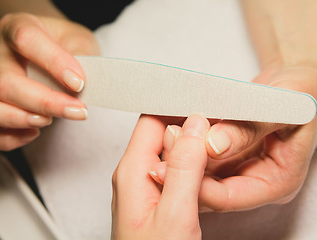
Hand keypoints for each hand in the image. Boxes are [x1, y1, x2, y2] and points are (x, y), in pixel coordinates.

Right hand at [0, 12, 99, 150]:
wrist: (56, 56)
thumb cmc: (67, 46)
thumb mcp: (81, 41)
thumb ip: (82, 55)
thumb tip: (78, 81)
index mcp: (18, 27)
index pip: (26, 39)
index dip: (53, 62)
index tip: (79, 83)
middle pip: (5, 82)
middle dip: (43, 103)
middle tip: (76, 111)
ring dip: (15, 120)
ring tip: (46, 121)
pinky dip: (6, 138)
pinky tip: (33, 132)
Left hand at [111, 115, 209, 239]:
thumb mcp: (174, 214)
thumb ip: (184, 167)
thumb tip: (195, 126)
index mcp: (133, 170)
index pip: (152, 119)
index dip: (180, 111)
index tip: (208, 113)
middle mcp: (136, 175)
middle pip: (164, 135)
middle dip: (192, 134)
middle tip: (217, 143)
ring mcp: (146, 188)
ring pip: (173, 155)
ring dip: (196, 154)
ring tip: (215, 164)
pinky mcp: (158, 201)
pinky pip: (177, 173)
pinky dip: (195, 172)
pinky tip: (208, 182)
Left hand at [151, 65, 316, 211]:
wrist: (293, 85)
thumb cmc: (299, 94)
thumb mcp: (284, 105)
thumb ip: (250, 127)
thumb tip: (213, 143)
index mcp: (277, 182)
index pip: (228, 197)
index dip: (198, 182)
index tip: (176, 161)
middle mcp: (252, 181)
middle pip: (208, 189)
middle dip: (184, 168)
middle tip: (167, 141)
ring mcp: (237, 170)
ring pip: (199, 175)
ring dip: (180, 156)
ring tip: (168, 131)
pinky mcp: (224, 157)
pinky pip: (198, 158)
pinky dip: (184, 147)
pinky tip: (173, 129)